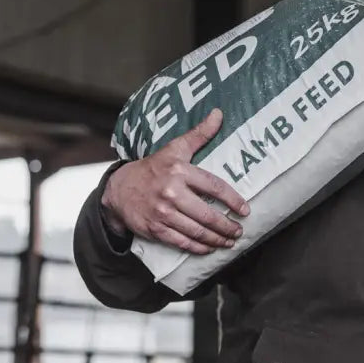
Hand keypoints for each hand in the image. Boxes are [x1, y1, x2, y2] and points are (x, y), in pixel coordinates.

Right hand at [102, 108, 249, 254]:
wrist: (119, 189)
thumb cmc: (152, 168)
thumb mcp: (174, 149)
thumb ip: (198, 134)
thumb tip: (219, 114)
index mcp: (179, 171)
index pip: (214, 187)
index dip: (232, 200)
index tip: (245, 210)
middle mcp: (171, 193)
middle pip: (207, 215)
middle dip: (227, 226)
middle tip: (239, 231)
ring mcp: (163, 213)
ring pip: (197, 231)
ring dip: (217, 239)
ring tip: (229, 241)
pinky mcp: (156, 229)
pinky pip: (183, 242)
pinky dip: (199, 248)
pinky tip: (210, 248)